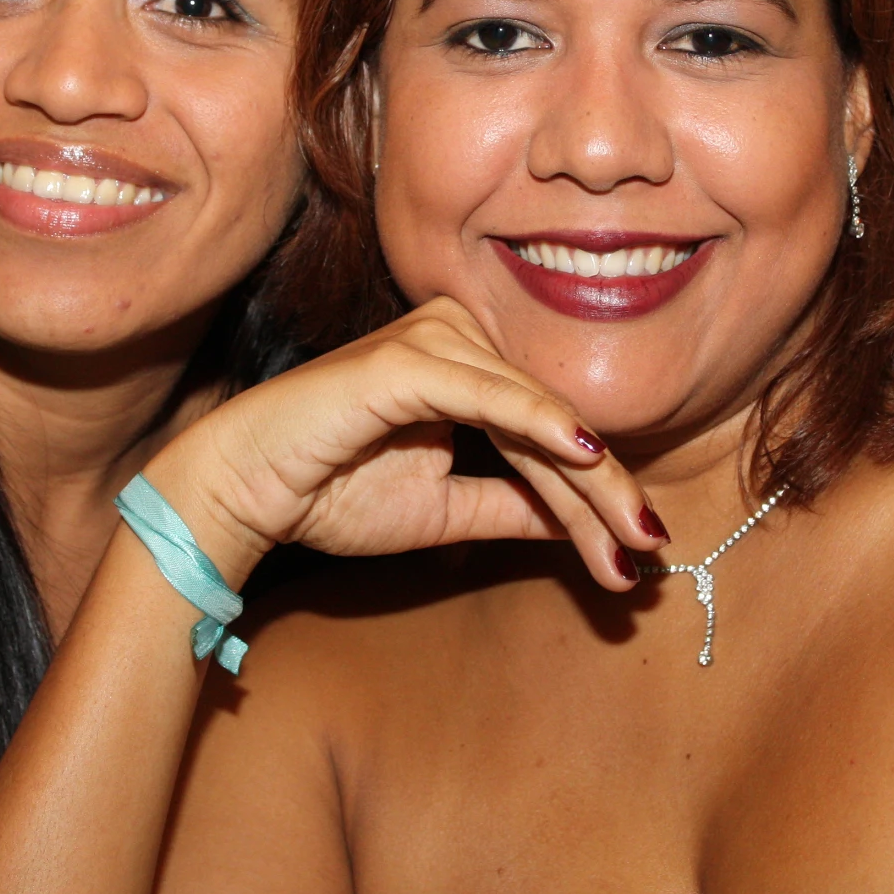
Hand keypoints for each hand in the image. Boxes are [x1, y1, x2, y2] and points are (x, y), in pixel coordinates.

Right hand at [142, 297, 657, 590]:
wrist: (243, 489)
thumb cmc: (330, 492)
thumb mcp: (446, 509)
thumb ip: (514, 506)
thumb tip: (587, 523)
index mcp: (469, 365)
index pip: (550, 435)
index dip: (598, 497)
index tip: (639, 557)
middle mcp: (459, 336)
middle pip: (554, 423)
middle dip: (605, 496)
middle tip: (650, 552)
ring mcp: (435, 339)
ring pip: (536, 417)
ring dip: (588, 483)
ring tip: (631, 536)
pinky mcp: (408, 359)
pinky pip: (492, 396)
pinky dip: (541, 424)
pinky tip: (586, 454)